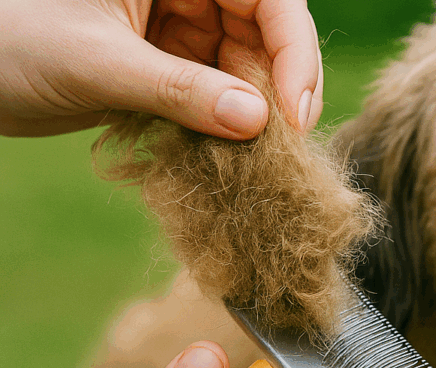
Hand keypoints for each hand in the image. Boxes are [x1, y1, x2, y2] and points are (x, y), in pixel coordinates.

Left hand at [0, 0, 322, 138]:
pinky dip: (226, 126)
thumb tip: (256, 122)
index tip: (295, 113)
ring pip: (248, 69)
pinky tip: (226, 153)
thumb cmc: (11, 41)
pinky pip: (219, 95)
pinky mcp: (172, 68)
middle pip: (268, 34)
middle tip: (283, 146)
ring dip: (256, 114)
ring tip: (254, 158)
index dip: (293, 50)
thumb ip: (178, 90)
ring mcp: (181, 30)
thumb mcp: (96, 63)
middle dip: (280, 88)